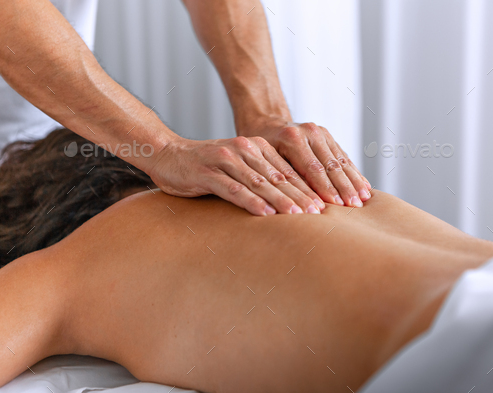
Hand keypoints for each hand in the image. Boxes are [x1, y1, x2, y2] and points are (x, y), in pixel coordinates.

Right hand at [149, 135, 324, 215]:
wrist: (167, 154)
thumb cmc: (206, 166)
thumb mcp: (237, 166)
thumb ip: (261, 176)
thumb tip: (292, 199)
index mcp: (255, 146)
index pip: (287, 170)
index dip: (308, 187)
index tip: (325, 205)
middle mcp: (243, 149)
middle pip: (278, 176)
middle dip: (300, 195)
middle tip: (319, 214)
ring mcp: (225, 160)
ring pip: (259, 182)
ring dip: (281, 199)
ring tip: (298, 216)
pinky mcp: (207, 173)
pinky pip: (233, 189)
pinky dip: (251, 201)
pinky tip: (265, 213)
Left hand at [240, 120, 371, 206]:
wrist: (267, 124)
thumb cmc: (262, 149)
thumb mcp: (266, 162)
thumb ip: (285, 178)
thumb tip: (303, 202)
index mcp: (292, 138)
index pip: (314, 169)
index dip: (326, 188)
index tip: (337, 206)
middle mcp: (309, 132)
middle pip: (331, 165)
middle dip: (345, 188)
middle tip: (354, 206)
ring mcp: (321, 132)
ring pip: (341, 160)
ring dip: (354, 181)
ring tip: (364, 198)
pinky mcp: (328, 136)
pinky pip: (343, 156)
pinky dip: (354, 172)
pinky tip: (364, 186)